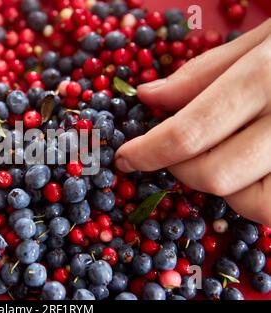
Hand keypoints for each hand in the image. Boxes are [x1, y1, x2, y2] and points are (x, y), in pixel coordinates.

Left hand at [116, 19, 270, 225]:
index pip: (191, 129)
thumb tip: (149, 97)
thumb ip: (205, 71)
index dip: (149, 150)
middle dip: (177, 170)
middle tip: (167, 155)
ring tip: (213, 159)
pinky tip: (246, 172)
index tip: (125, 157)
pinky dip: (252, 199)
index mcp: (270, 77)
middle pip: (215, 174)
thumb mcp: (264, 40)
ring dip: (218, 188)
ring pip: (251, 203)